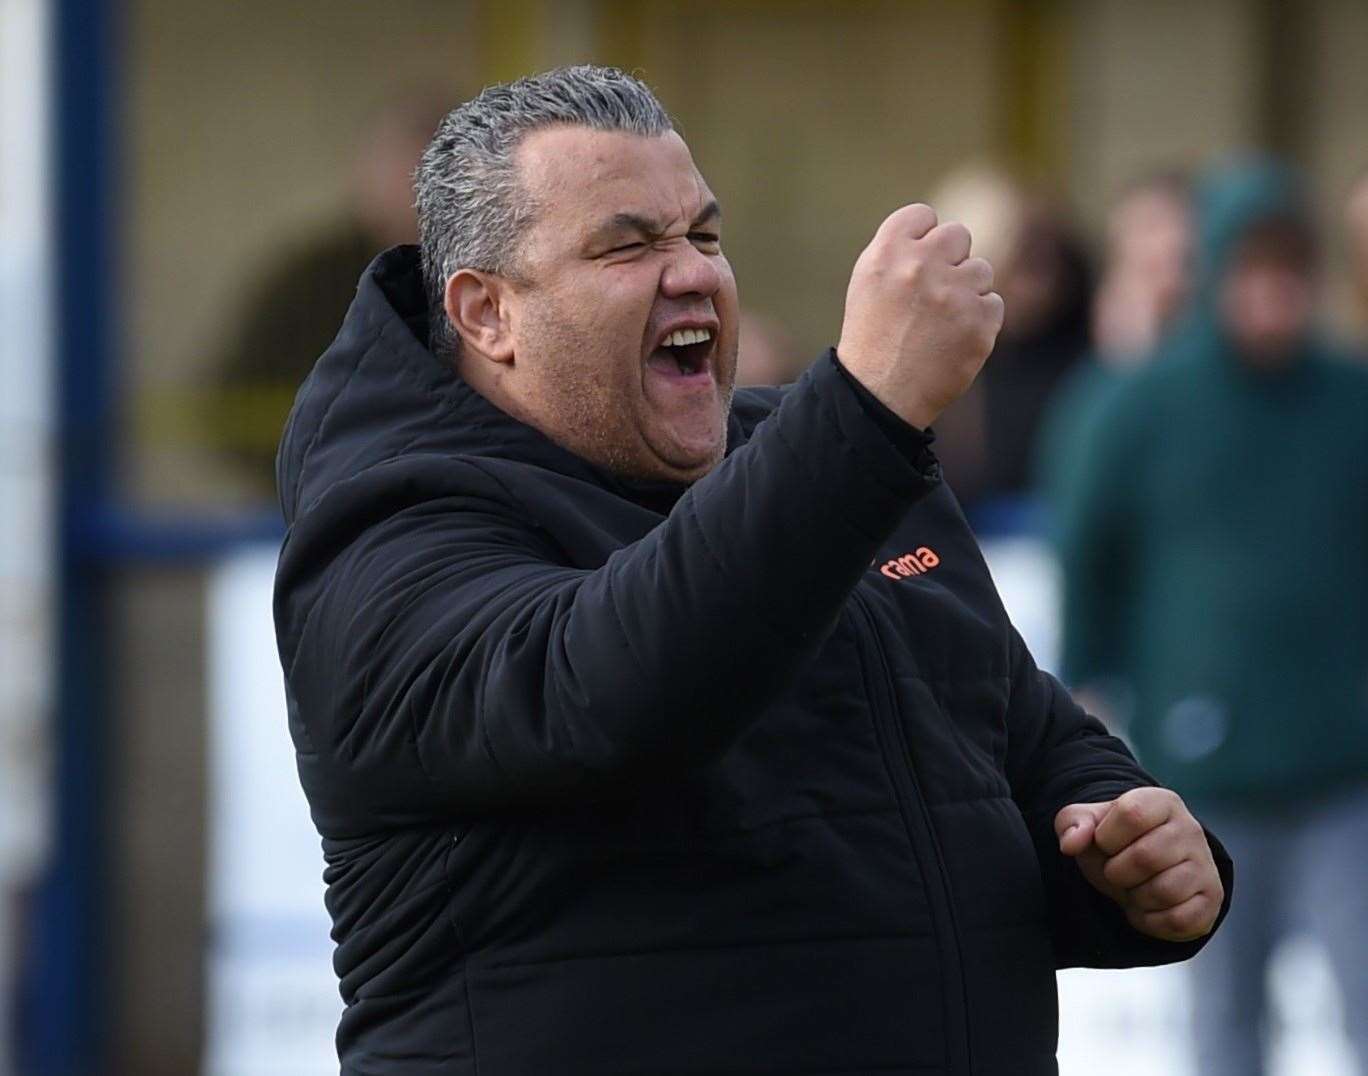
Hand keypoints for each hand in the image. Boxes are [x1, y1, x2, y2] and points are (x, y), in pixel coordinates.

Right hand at [837, 203, 1003, 428]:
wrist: (880, 394)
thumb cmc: (873, 336)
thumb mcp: (869, 282)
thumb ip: (901, 249)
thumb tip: (938, 230)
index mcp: (887, 252)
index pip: (923, 215)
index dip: (922, 239)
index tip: (916, 264)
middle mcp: (920, 265)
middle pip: (958, 235)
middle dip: (950, 261)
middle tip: (932, 294)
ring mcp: (953, 293)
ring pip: (981, 270)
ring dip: (966, 292)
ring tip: (939, 322)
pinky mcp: (979, 321)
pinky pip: (993, 304)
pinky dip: (978, 322)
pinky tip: (952, 339)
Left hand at [1055, 787, 1222, 941]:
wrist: (1144, 868)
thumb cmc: (1115, 841)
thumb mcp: (1088, 824)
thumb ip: (1072, 823)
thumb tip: (1071, 843)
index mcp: (1161, 802)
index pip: (1131, 814)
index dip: (1106, 836)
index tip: (1106, 843)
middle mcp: (1190, 829)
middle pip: (1146, 857)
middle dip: (1117, 872)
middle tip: (1118, 871)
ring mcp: (1205, 865)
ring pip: (1164, 891)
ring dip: (1135, 898)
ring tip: (1134, 887)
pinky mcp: (1212, 899)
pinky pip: (1178, 919)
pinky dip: (1151, 921)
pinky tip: (1147, 908)